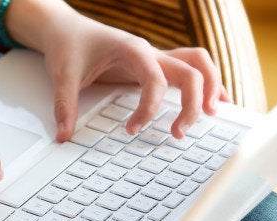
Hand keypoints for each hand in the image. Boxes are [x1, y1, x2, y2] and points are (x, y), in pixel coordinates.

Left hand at [42, 16, 229, 140]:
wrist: (66, 28)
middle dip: (191, 103)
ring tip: (213, 114)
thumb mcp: (62, 75)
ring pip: (197, 64)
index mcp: (132, 51)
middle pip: (190, 72)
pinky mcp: (153, 66)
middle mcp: (150, 52)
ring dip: (209, 87)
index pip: (155, 80)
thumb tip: (64, 136)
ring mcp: (154, 58)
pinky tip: (210, 102)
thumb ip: (65, 105)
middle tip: (179, 133)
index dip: (149, 109)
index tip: (132, 130)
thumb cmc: (69, 45)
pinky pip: (188, 69)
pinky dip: (204, 83)